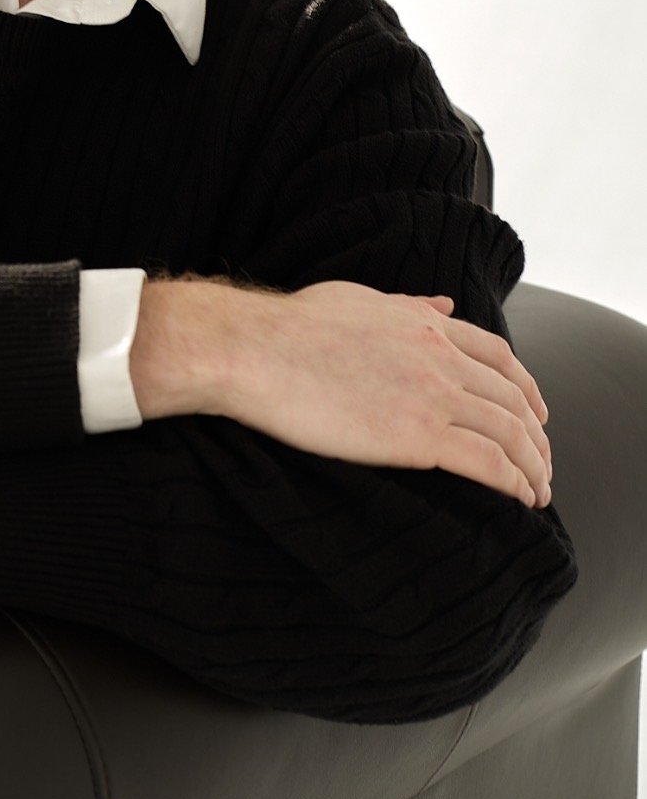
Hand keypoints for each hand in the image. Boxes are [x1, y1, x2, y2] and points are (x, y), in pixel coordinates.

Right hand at [211, 281, 551, 507]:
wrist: (256, 350)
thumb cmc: (291, 327)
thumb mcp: (358, 299)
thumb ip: (407, 306)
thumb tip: (443, 306)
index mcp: (425, 325)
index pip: (499, 357)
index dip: (525, 387)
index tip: (535, 411)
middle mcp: (439, 356)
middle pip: (513, 398)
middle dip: (536, 434)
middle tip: (542, 461)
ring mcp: (432, 395)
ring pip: (509, 432)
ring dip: (533, 465)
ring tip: (538, 489)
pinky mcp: (416, 436)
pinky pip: (487, 462)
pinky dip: (513, 482)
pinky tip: (520, 499)